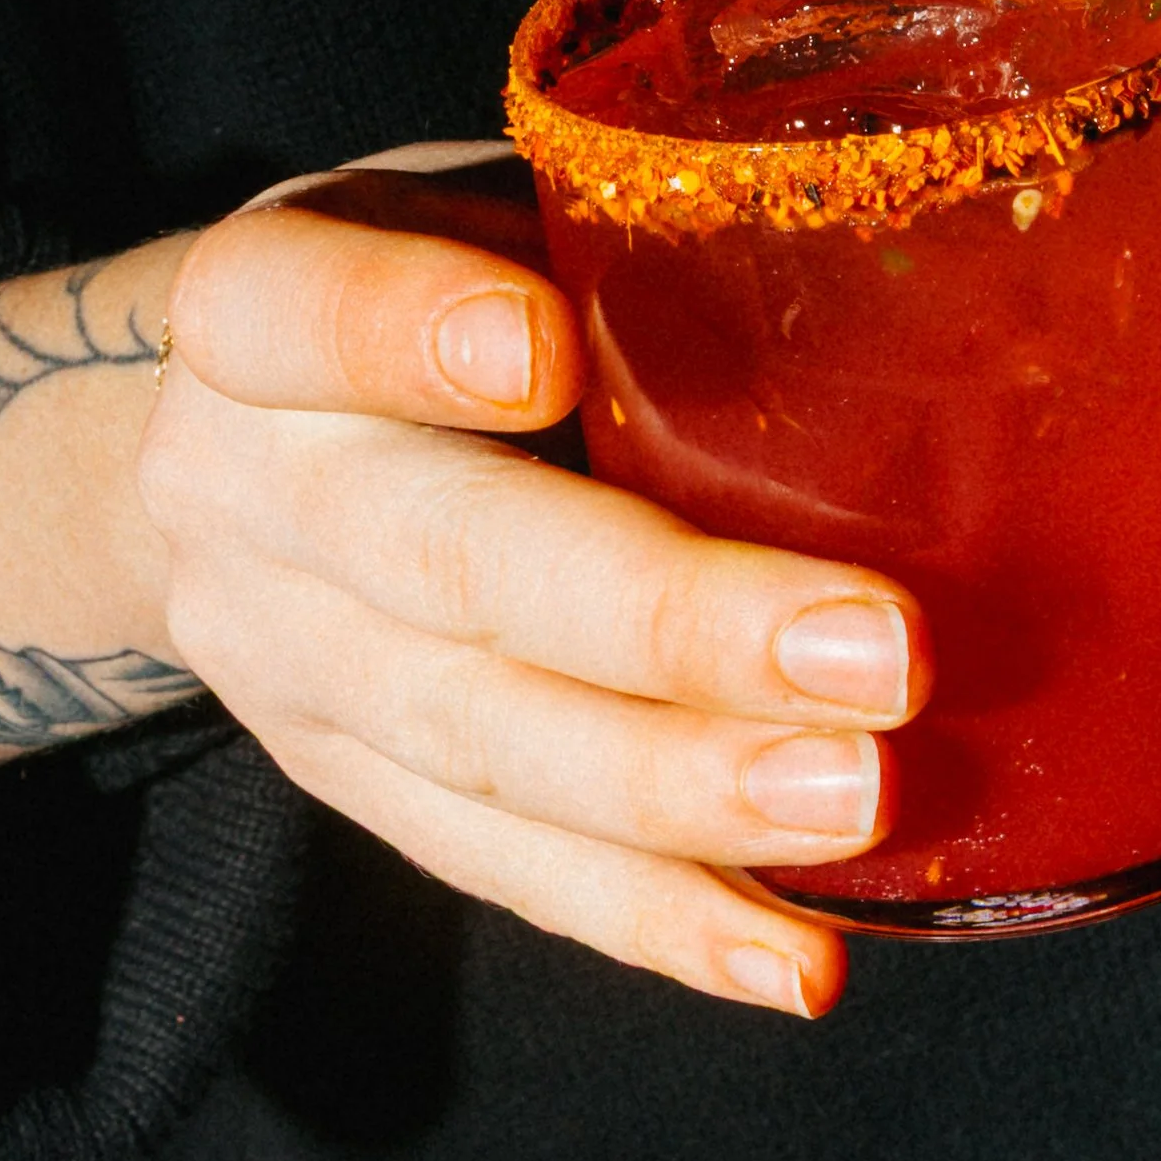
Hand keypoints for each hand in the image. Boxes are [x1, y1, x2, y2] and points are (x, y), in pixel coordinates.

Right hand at [140, 145, 929, 1016]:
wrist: (231, 456)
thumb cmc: (429, 286)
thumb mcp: (475, 202)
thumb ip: (619, 229)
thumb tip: (929, 256)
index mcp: (255, 311)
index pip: (290, 310)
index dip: (401, 332)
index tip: (542, 349)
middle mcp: (247, 492)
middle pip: (445, 564)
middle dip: (668, 623)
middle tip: (875, 657)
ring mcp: (290, 664)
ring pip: (484, 742)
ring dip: (683, 792)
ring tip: (860, 802)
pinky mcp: (351, 788)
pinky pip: (507, 869)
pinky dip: (661, 920)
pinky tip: (794, 958)